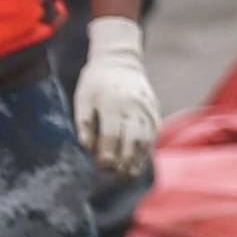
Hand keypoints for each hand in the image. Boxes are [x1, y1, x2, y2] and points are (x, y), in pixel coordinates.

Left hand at [74, 19, 159, 178]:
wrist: (120, 60)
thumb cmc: (95, 81)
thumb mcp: (82, 98)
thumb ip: (84, 123)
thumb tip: (87, 147)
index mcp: (111, 103)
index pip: (111, 135)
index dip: (107, 154)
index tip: (102, 167)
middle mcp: (131, 107)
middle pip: (131, 140)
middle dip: (123, 162)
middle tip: (116, 177)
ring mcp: (146, 108)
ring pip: (145, 139)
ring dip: (138, 159)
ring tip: (129, 175)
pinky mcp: (154, 109)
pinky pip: (153, 133)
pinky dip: (147, 149)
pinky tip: (140, 160)